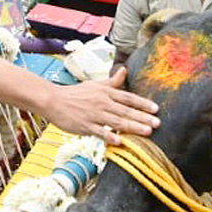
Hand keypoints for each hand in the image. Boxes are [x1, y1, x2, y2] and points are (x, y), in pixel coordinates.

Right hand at [44, 69, 159, 143]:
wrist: (53, 100)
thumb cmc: (75, 93)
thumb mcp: (95, 84)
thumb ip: (112, 81)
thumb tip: (125, 70)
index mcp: (106, 92)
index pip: (128, 98)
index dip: (143, 103)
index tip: (156, 109)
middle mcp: (102, 103)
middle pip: (126, 110)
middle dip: (143, 117)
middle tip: (158, 123)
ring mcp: (94, 115)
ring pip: (117, 121)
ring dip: (133, 126)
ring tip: (147, 131)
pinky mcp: (85, 126)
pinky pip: (99, 132)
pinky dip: (109, 136)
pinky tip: (120, 141)